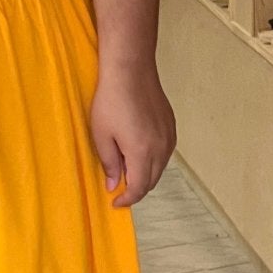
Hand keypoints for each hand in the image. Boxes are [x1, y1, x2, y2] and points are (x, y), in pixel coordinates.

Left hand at [90, 71, 175, 207]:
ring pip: (160, 167)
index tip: (115, 202)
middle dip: (136, 189)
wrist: (130, 70)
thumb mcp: (101, 135)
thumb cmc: (111, 100)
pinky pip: (164, 153)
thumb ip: (109, 163)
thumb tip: (114, 184)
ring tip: (127, 171)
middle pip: (152, 180)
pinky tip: (139, 154)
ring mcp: (169, 136)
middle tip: (119, 188)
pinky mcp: (171, 125)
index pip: (139, 187)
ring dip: (146, 175)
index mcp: (142, 152)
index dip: (127, 199)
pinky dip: (153, 161)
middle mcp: (161, 148)